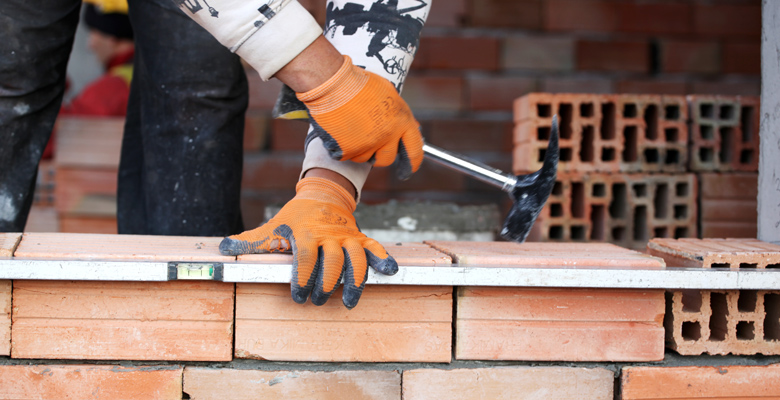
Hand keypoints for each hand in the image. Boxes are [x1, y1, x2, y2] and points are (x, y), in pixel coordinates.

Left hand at [219, 177, 397, 307]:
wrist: (322, 195)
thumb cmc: (294, 218)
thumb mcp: (272, 227)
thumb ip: (250, 241)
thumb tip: (223, 248)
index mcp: (306, 233)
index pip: (306, 257)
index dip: (303, 277)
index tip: (299, 296)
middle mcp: (329, 235)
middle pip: (332, 261)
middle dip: (326, 284)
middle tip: (318, 301)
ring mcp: (347, 236)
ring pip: (356, 258)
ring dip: (355, 281)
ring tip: (349, 302)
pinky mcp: (360, 238)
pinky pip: (375, 248)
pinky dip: (383, 259)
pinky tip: (389, 272)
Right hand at [296, 55, 423, 179]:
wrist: (333, 83)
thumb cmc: (359, 83)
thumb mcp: (388, 93)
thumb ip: (399, 115)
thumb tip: (412, 128)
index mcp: (401, 121)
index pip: (415, 150)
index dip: (413, 162)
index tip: (409, 168)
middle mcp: (387, 136)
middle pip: (387, 159)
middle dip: (379, 154)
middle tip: (369, 140)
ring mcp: (367, 144)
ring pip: (364, 158)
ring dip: (358, 148)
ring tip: (350, 126)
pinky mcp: (348, 150)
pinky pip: (346, 156)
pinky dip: (341, 147)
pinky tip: (339, 129)